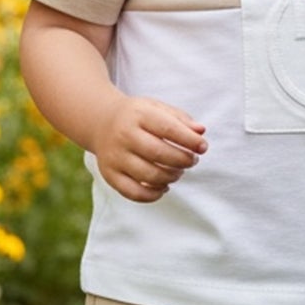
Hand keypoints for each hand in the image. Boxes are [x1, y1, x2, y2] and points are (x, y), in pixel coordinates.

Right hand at [92, 94, 207, 201]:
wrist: (102, 123)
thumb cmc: (138, 118)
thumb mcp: (158, 109)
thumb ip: (181, 119)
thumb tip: (200, 132)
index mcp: (138, 115)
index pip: (168, 128)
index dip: (189, 140)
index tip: (203, 147)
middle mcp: (123, 135)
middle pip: (159, 154)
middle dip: (183, 160)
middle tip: (192, 160)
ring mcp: (115, 157)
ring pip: (149, 175)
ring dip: (172, 177)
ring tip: (178, 172)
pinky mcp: (110, 175)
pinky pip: (135, 193)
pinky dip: (154, 195)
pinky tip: (164, 186)